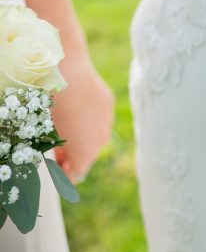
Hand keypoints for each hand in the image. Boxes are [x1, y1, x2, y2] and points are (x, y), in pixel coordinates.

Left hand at [51, 54, 114, 182]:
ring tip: (69, 127)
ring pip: (96, 136)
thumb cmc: (55, 109)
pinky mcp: (109, 105)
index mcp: (85, 154)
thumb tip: (61, 156)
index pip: (76, 174)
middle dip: (75, 154)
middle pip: (88, 156)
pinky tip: (79, 109)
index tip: (56, 169)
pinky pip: (101, 118)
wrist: (71, 78)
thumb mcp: (50, 134)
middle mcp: (101, 142)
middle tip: (59, 148)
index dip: (65, 174)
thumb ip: (58, 151)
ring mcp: (107, 123)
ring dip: (85, 136)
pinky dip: (91, 119)